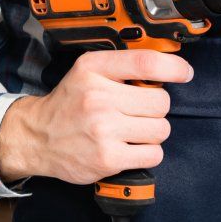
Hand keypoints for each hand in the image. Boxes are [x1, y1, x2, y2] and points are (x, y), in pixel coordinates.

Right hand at [0, 50, 191, 184]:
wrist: (37, 137)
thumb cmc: (69, 103)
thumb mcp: (87, 71)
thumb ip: (122, 65)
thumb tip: (169, 66)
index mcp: (93, 69)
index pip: (146, 63)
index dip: (173, 67)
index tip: (183, 73)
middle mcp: (97, 97)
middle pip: (161, 102)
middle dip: (155, 108)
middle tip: (137, 111)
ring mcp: (103, 130)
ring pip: (161, 130)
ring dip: (152, 132)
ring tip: (131, 131)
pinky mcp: (109, 158)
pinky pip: (153, 154)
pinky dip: (147, 153)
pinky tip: (129, 147)